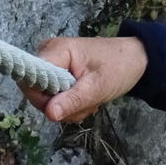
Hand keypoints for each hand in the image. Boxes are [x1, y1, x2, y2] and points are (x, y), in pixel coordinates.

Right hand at [19, 36, 148, 123]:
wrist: (136, 60)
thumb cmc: (120, 66)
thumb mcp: (98, 87)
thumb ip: (73, 100)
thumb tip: (49, 114)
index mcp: (56, 50)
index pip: (29, 80)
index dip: (42, 99)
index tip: (64, 104)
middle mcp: (49, 55)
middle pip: (37, 92)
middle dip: (60, 106)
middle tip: (86, 104)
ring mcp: (53, 64)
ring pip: (47, 99)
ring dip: (69, 108)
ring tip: (90, 101)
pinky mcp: (59, 74)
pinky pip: (55, 97)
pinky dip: (71, 104)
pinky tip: (87, 99)